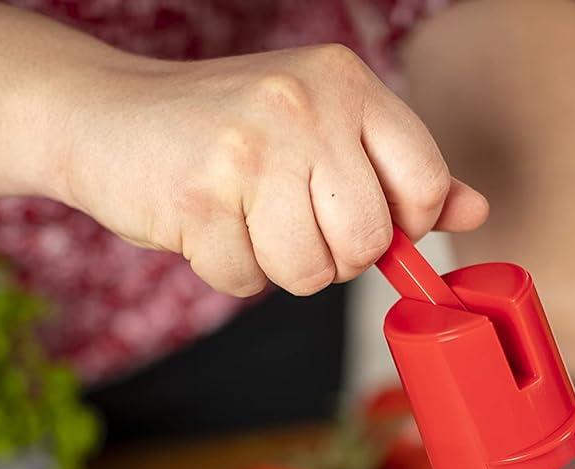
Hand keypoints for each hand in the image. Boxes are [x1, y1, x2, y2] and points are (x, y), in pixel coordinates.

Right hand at [44, 44, 488, 295]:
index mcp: (345, 80)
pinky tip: (203, 224)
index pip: (423, 183)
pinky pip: (247, 281)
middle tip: (285, 221)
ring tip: (240, 219)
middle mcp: (305, 104)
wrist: (101, 117)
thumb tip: (474, 209)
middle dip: (329, 255)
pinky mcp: (201, 195)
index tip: (359, 218)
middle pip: (367, 242)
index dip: (399, 225)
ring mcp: (252, 147)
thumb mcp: (318, 127)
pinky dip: (225, 269)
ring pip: (309, 271)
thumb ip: (396, 168)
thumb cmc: (219, 130)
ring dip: (274, 267)